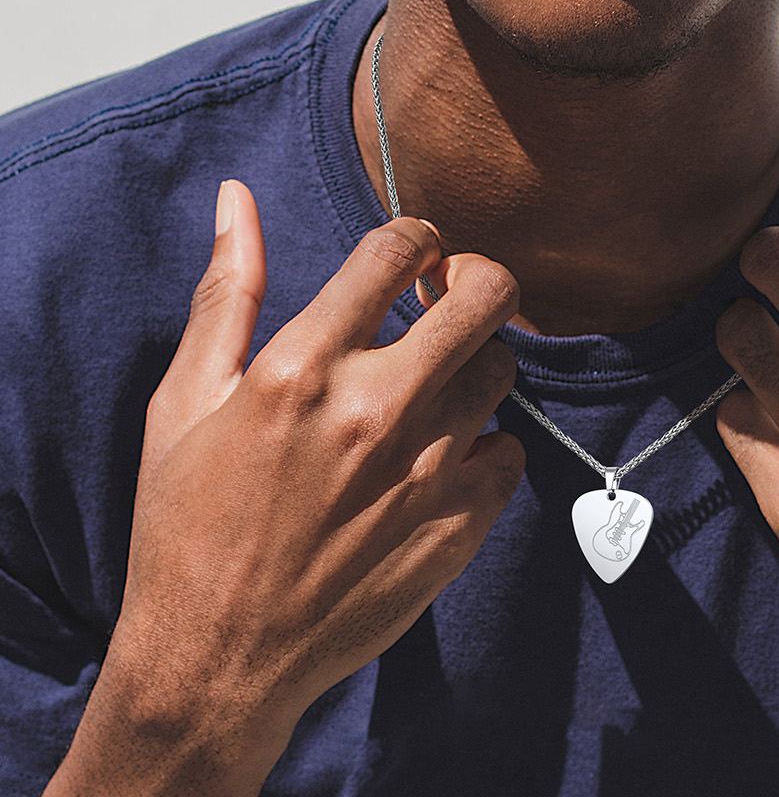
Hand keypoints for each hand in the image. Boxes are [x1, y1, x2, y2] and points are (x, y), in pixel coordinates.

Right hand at [84, 181, 525, 784]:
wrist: (217, 661)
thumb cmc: (187, 525)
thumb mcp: (186, 401)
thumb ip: (225, 293)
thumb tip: (237, 198)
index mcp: (304, 367)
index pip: (397, 249)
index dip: (416, 234)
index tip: (411, 254)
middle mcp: (378, 409)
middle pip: (485, 294)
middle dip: (476, 275)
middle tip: (449, 294)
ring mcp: (428, 470)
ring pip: (502, 369)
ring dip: (474, 363)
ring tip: (434, 385)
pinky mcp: (459, 525)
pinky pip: (512, 451)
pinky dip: (487, 444)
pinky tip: (442, 458)